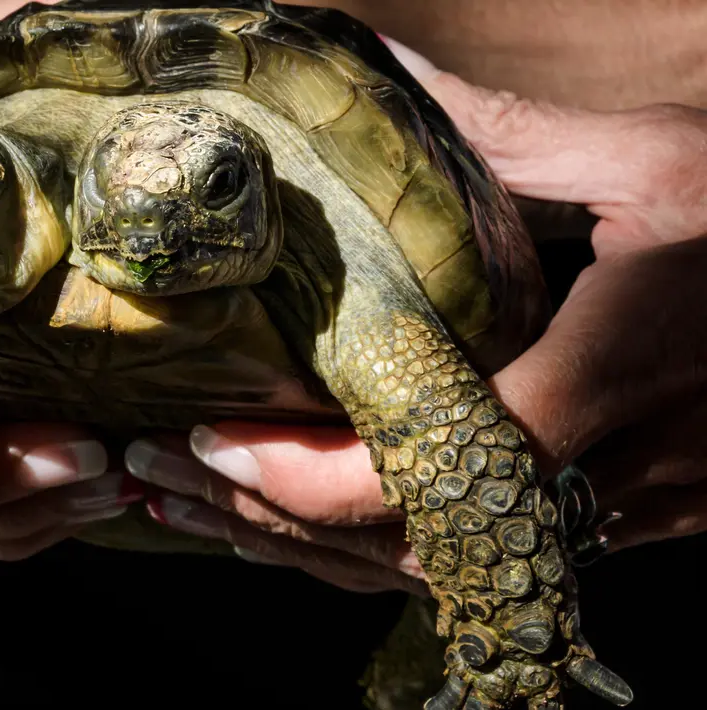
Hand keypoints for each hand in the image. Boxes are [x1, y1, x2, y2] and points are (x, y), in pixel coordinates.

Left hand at [129, 36, 706, 589]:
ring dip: (303, 548)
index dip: (310, 475)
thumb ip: (516, 138)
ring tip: (193, 509)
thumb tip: (389, 80)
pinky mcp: (618, 519)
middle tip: (157, 479)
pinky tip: (294, 527)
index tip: (211, 437)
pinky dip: (371, 552)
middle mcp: (609, 470)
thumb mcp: (663, 159)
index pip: (432, 468)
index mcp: (615, 372)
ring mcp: (618, 513)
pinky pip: (475, 562)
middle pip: (406, 542)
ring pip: (433, 570)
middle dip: (267, 520)